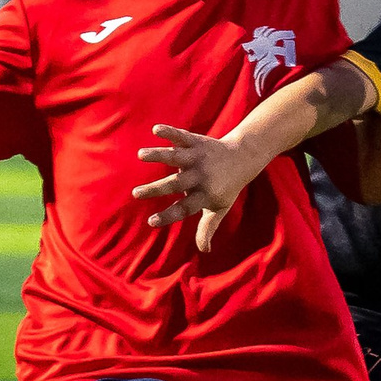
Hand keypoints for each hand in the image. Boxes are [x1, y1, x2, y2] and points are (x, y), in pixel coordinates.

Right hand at [133, 124, 253, 254]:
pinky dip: (170, 132)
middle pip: (177, 184)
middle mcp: (201, 176)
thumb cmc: (227, 187)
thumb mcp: (220, 208)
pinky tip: (155, 130)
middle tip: (136, 194)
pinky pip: (182, 136)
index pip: (186, 208)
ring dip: (159, 155)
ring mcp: (199, 158)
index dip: (169, 216)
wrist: (244, 157)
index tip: (151, 222)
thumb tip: (204, 250)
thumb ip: (208, 227)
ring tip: (140, 155)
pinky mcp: (197, 142)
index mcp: (206, 194)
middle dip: (156, 189)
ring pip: (177, 157)